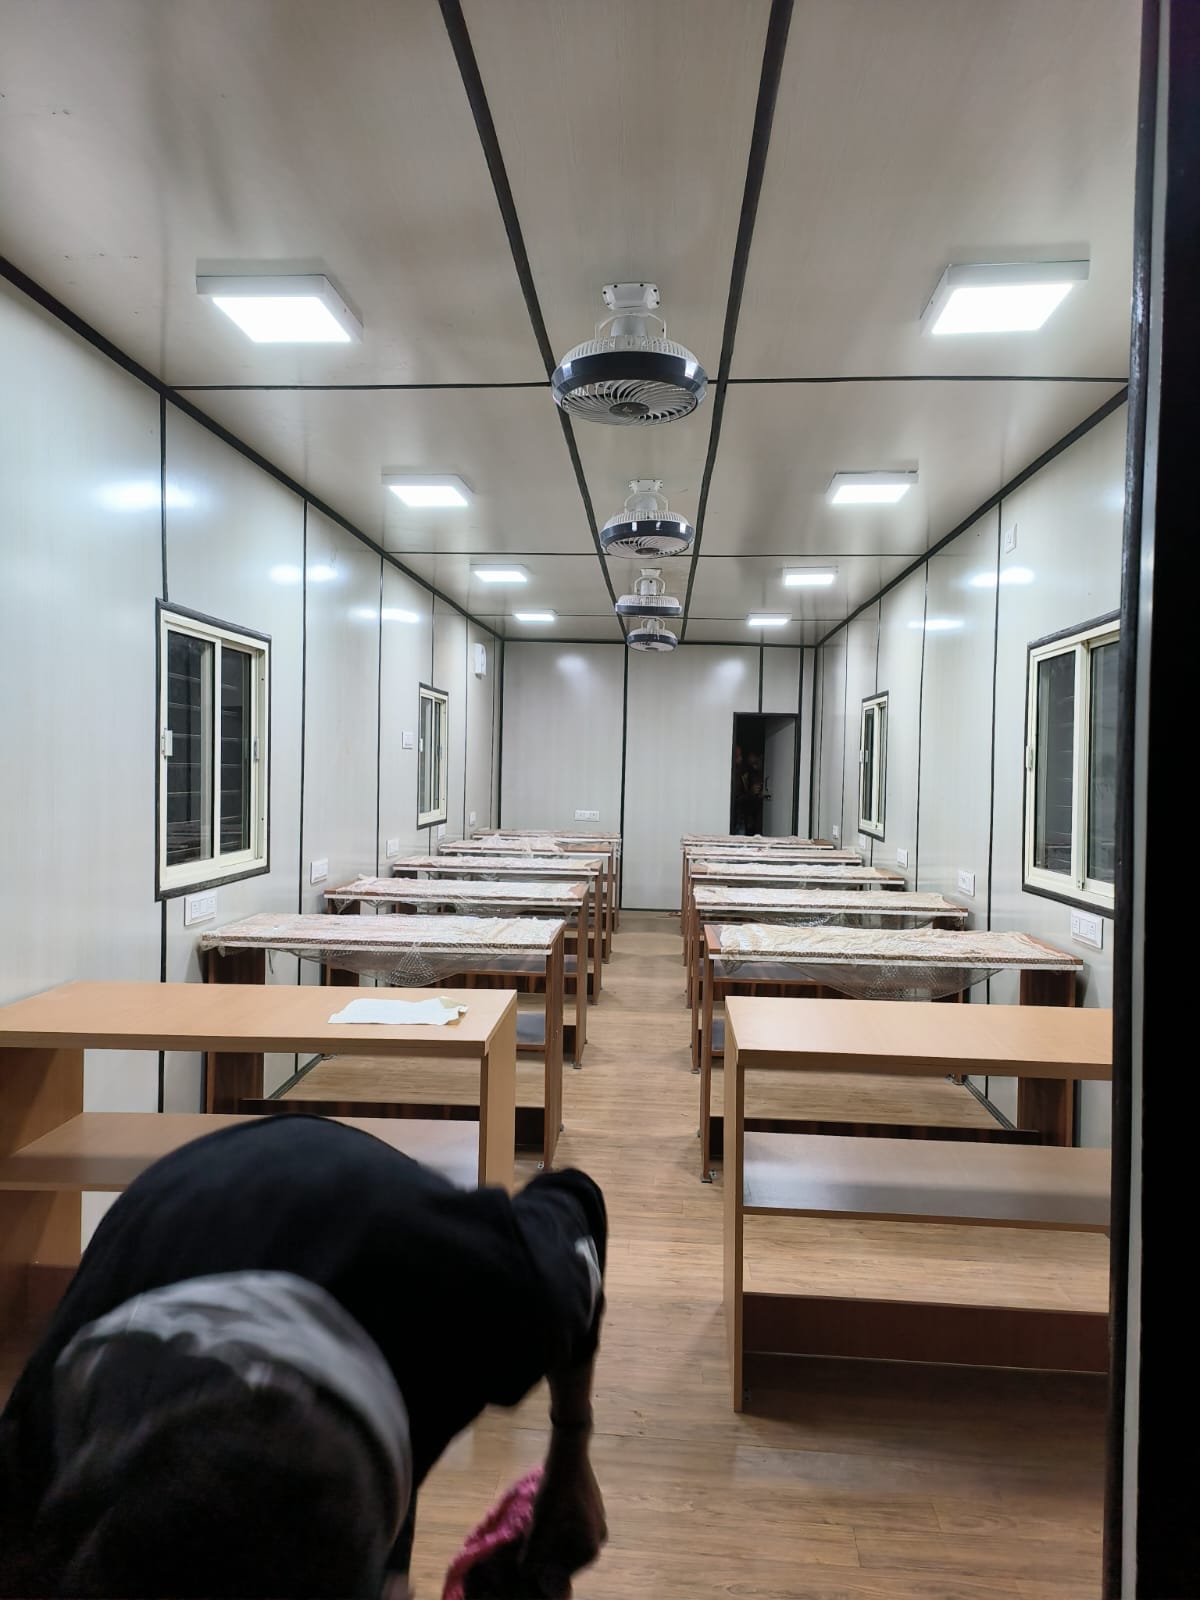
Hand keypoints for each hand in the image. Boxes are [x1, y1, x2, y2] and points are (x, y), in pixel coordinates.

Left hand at [521, 1452, 606, 1595]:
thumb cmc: (556, 1491)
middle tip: (532, 1540)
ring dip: (554, 1537)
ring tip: (537, 1526)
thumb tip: (525, 1574)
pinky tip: (548, 1512)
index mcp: (590, 1549)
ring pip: (571, 1540)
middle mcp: (599, 1539)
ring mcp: (598, 1522)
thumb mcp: (541, 1526)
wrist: (569, 1454)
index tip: (530, 1553)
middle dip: (549, 1552)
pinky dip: (561, 1524)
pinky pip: (575, 1525)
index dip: (544, 1566)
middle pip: (568, 1557)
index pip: (563, 1572)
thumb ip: (533, 1555)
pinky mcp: (593, 1507)